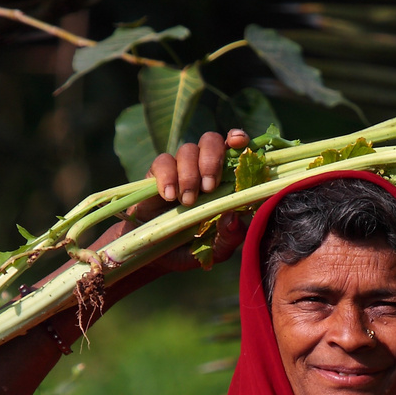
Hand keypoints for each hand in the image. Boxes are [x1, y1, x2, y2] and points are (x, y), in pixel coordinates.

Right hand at [47, 131, 253, 342]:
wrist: (156, 256)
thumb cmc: (193, 248)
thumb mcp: (217, 250)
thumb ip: (231, 237)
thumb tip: (234, 217)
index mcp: (225, 182)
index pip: (234, 149)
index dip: (237, 139)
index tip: (239, 142)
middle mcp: (204, 169)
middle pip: (210, 140)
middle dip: (212, 159)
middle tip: (209, 187)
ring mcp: (180, 170)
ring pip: (187, 149)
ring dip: (189, 174)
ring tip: (186, 201)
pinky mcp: (156, 176)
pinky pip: (162, 162)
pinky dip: (167, 176)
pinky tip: (169, 197)